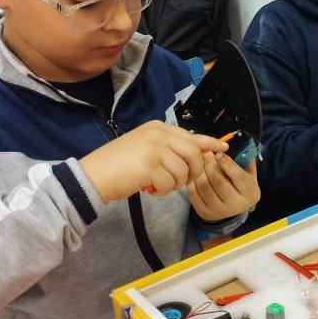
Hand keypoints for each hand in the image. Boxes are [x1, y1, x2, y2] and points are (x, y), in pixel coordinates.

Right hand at [79, 120, 227, 202]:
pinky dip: (163, 191)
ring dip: (175, 184)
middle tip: (183, 180)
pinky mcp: (149, 166)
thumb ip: (170, 147)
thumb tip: (199, 153)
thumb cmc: (120, 164)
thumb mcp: (146, 147)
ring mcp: (153, 149)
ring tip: (159, 184)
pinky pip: (170, 183)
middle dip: (194, 171)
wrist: (93, 175)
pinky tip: (150, 189)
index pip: (191, 134)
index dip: (210, 143)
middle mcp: (157, 134)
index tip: (224, 148)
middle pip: (193, 153)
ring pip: (182, 171)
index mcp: (158, 127)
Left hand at [188, 152, 259, 220]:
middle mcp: (236, 205)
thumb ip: (244, 159)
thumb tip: (233, 145)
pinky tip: (196, 174)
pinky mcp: (205, 213)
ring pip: (204, 186)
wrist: (232, 206)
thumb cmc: (240, 184)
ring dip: (200, 171)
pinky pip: (194, 193)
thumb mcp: (248, 172)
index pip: (237, 176)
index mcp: (250, 192)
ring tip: (200, 162)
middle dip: (210, 163)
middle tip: (206, 154)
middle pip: (218, 180)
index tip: (218, 153)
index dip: (227, 163)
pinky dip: (193, 181)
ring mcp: (220, 211)